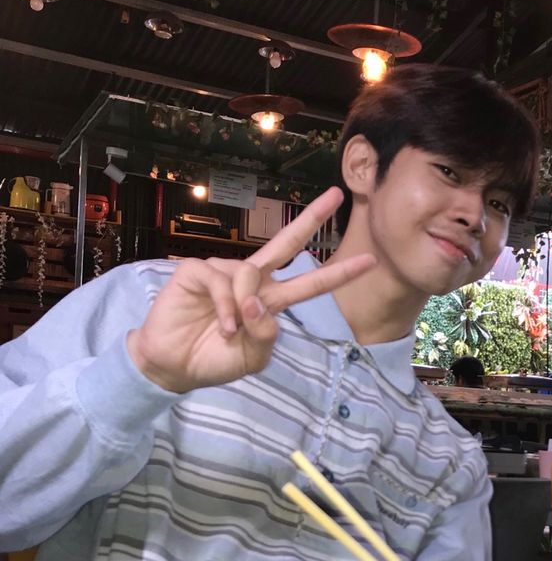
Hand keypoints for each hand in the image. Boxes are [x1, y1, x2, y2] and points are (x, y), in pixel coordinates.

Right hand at [127, 188, 373, 392]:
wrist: (173, 367)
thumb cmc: (213, 359)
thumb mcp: (252, 357)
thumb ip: (266, 334)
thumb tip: (257, 302)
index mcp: (269, 300)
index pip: (309, 283)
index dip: (339, 273)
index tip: (370, 260)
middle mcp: (251, 280)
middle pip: (286, 243)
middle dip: (312, 218)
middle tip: (337, 193)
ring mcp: (224, 272)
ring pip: (251, 273)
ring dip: (245, 306)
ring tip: (231, 331)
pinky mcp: (197, 271)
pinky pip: (223, 282)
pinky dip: (226, 307)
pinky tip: (222, 327)